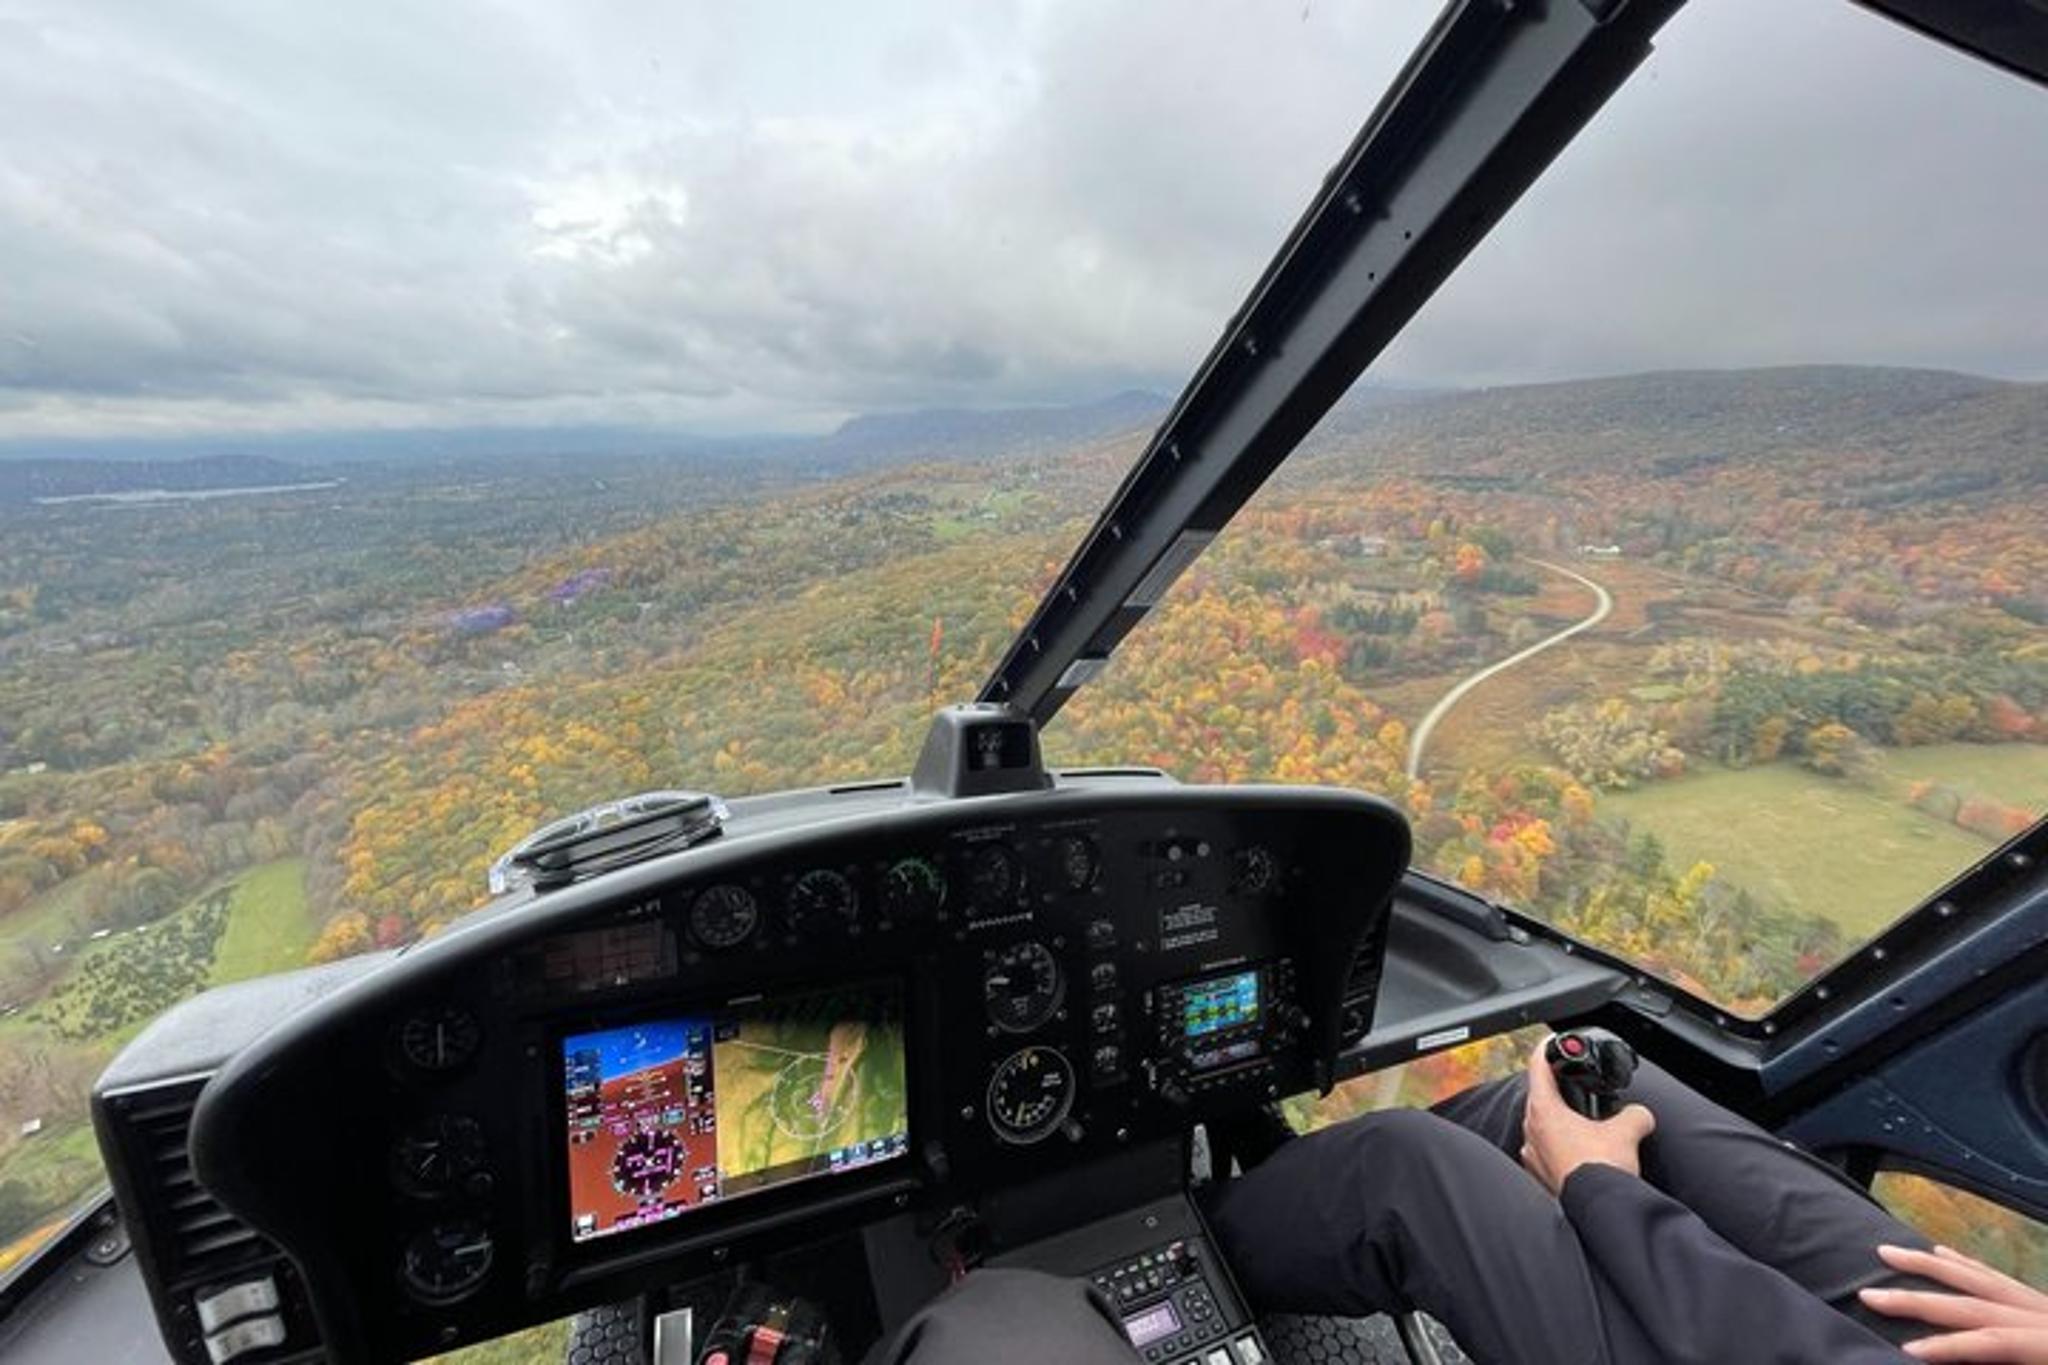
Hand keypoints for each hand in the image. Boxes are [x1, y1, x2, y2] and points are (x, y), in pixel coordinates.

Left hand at [1518, 1035, 1655, 1195]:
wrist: (1598, 1210)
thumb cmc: (1601, 1171)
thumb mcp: (1627, 1131)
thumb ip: (1635, 1114)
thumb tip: (1641, 1115)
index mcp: (1544, 1111)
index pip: (1537, 1067)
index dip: (1545, 1050)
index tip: (1551, 1043)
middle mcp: (1531, 1131)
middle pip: (1539, 1098)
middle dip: (1556, 1091)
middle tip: (1572, 1085)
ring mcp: (1533, 1155)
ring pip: (1542, 1127)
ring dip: (1559, 1122)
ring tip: (1582, 1123)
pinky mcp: (1540, 1176)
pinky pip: (1547, 1152)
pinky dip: (1561, 1147)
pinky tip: (1581, 1153)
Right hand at [1860, 1243, 2047, 1361]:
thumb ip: (2006, 1360)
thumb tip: (1965, 1360)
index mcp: (2047, 1344)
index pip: (1990, 1340)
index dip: (1947, 1346)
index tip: (1905, 1350)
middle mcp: (2041, 1317)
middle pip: (1973, 1303)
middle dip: (1918, 1300)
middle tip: (1869, 1295)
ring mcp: (2042, 1306)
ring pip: (1980, 1278)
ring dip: (1931, 1266)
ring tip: (1888, 1252)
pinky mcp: (2042, 1303)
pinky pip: (1998, 1276)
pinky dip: (1966, 1264)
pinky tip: (1943, 1251)